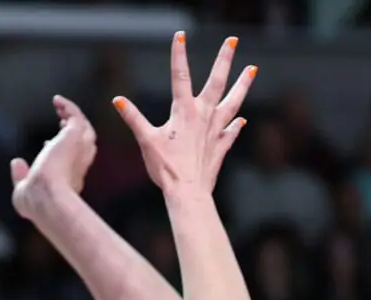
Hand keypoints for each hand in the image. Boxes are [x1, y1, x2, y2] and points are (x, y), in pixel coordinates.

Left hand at [10, 97, 97, 221]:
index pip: (70, 161)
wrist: (46, 197)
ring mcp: (79, 150)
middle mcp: (78, 165)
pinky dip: (68, 107)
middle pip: (84, 143)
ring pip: (85, 128)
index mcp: (69, 179)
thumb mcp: (23, 191)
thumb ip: (20, 176)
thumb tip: (16, 162)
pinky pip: (76, 116)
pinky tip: (57, 101)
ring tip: (60, 107)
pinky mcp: (75, 136)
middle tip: (61, 122)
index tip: (46, 145)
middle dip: (74, 132)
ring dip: (73, 116)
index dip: (59, 151)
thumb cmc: (36, 200)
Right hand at [115, 33, 255, 193]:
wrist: (188, 192)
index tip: (180, 35)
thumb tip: (118, 101)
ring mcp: (215, 131)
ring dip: (243, 85)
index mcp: (184, 112)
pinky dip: (236, 125)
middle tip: (233, 41)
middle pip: (217, 82)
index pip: (180, 76)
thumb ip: (133, 118)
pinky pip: (231, 133)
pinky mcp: (220, 147)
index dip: (179, 54)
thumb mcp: (146, 141)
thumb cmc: (166, 168)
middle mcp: (204, 116)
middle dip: (224, 59)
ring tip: (252, 70)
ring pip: (233, 102)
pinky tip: (242, 120)